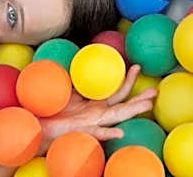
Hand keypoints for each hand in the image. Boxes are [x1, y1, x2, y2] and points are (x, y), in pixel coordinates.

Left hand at [39, 65, 156, 148]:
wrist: (38, 125)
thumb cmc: (51, 109)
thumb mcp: (65, 89)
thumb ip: (74, 77)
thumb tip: (78, 59)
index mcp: (94, 105)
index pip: (116, 91)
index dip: (127, 79)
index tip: (137, 66)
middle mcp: (96, 114)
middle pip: (123, 104)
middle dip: (140, 98)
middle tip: (155, 90)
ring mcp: (91, 124)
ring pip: (117, 117)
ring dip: (132, 111)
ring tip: (148, 106)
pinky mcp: (81, 132)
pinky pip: (97, 133)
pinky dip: (108, 133)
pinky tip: (120, 132)